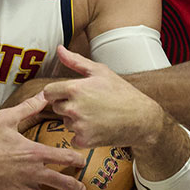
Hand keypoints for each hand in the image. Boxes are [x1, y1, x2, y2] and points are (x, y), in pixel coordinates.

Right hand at [0, 94, 85, 189]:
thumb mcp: (7, 118)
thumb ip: (28, 108)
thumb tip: (44, 95)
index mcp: (34, 153)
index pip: (63, 156)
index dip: (76, 159)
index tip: (82, 162)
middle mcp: (31, 172)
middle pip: (60, 182)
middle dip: (74, 187)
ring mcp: (20, 187)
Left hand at [42, 46, 161, 148]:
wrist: (142, 118)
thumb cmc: (122, 92)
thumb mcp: (100, 71)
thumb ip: (75, 61)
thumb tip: (59, 49)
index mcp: (75, 89)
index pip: (48, 92)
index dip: (56, 92)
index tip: (67, 93)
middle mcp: (74, 108)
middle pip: (56, 107)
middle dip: (67, 105)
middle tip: (87, 103)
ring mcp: (79, 126)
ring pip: (65, 122)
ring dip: (75, 120)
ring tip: (95, 114)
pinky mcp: (85, 140)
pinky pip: (73, 137)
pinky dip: (82, 135)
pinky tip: (96, 127)